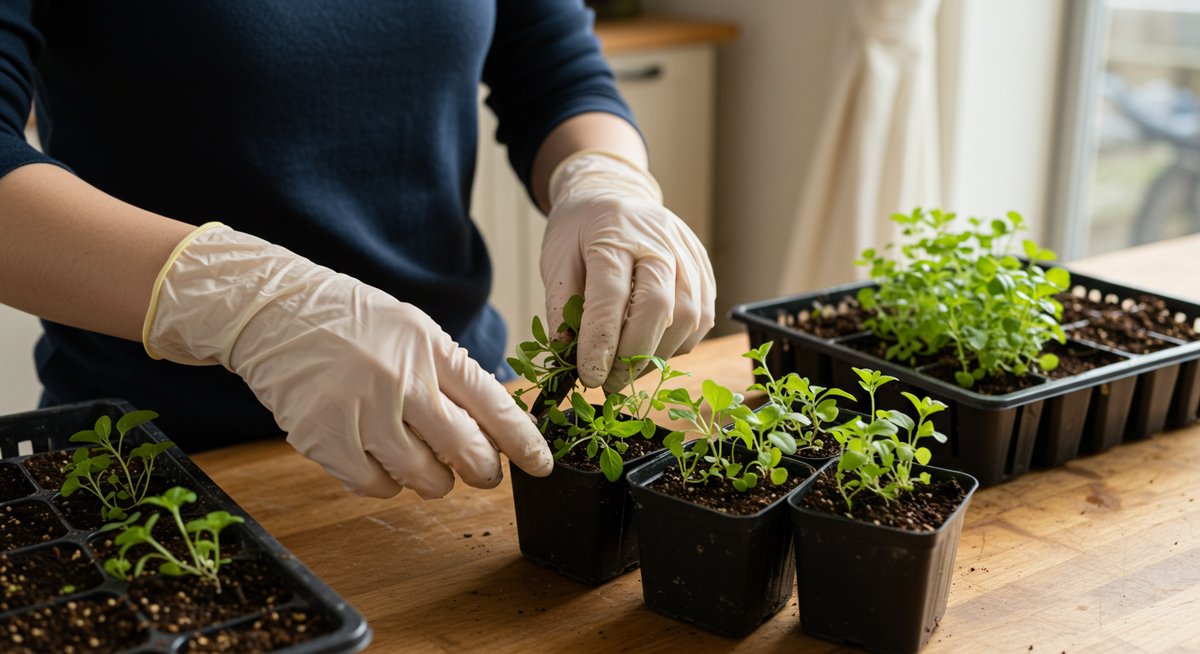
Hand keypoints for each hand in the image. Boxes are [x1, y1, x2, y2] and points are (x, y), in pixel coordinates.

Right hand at [144, 225, 552, 498]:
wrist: (274, 312)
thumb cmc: (351, 322)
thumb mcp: (412, 329)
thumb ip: (451, 374)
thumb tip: (494, 429)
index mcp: (430, 347)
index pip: (492, 404)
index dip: (523, 442)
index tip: (542, 465)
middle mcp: (401, 379)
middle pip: (466, 451)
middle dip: (483, 472)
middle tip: (481, 473)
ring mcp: (362, 411)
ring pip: (426, 478)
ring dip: (434, 480)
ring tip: (420, 458)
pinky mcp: (326, 438)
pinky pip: (377, 486)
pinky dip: (386, 483)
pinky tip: (379, 460)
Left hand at [540, 149, 715, 392]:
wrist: (615, 193)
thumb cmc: (582, 229)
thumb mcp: (556, 256)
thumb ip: (561, 303)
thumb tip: (567, 352)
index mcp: (615, 234)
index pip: (612, 294)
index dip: (601, 342)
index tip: (589, 376)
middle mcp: (659, 242)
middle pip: (659, 307)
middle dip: (633, 355)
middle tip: (609, 383)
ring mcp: (688, 256)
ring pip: (688, 318)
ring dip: (657, 355)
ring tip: (627, 369)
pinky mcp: (705, 271)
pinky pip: (701, 319)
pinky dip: (677, 344)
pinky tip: (651, 348)